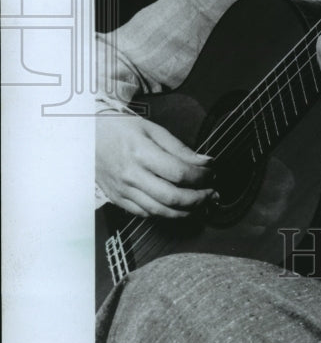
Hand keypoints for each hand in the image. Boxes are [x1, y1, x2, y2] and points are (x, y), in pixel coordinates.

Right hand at [96, 114, 215, 217]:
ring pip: (160, 211)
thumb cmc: (120, 128)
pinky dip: (164, 214)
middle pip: (172, 197)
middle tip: (211, 193)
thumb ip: (179, 148)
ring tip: (200, 204)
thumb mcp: (152, 129)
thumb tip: (205, 162)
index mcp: (141, 153)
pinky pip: (145, 214)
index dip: (201, 177)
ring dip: (185, 212)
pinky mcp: (117, 199)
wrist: (86, 135)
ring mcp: (122, 190)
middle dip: (198, 199)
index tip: (212, 174)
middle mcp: (131, 175)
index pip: (179, 173)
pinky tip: (176, 208)